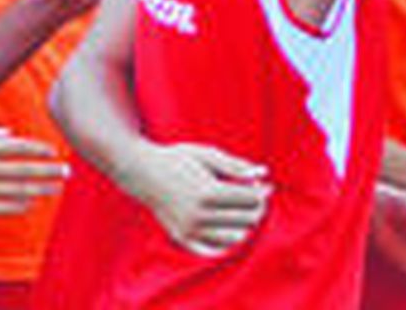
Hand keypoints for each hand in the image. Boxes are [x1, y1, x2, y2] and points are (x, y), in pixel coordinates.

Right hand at [0, 123, 66, 218]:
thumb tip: (11, 135)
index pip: (17, 147)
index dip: (38, 150)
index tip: (54, 152)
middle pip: (22, 170)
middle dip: (47, 170)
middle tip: (66, 172)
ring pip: (15, 190)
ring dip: (39, 189)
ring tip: (56, 189)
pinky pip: (0, 207)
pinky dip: (19, 205)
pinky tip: (31, 204)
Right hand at [120, 141, 270, 256]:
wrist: (141, 172)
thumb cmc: (177, 159)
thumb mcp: (207, 155)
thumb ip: (236, 166)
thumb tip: (264, 174)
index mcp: (207, 193)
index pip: (252, 200)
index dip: (262, 192)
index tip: (262, 185)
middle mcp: (198, 216)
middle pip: (247, 220)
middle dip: (256, 207)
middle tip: (252, 194)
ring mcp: (189, 231)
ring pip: (236, 238)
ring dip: (244, 224)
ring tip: (238, 208)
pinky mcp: (182, 239)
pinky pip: (216, 249)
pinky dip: (227, 241)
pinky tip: (228, 226)